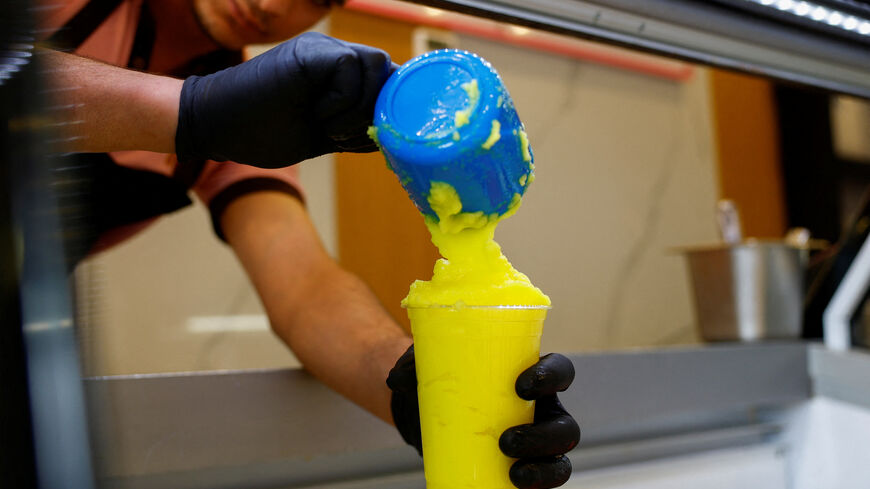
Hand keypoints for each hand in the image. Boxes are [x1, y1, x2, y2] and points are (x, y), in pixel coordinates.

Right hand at [175, 32, 394, 167]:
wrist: (216, 125)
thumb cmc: (262, 133)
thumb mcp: (322, 136)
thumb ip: (355, 128)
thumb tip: (390, 135)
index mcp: (337, 75)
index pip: (384, 79)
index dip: (389, 107)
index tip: (372, 136)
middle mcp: (333, 55)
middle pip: (388, 70)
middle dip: (378, 109)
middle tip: (344, 135)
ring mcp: (321, 50)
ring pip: (376, 65)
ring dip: (360, 106)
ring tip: (329, 127)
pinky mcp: (308, 52)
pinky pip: (350, 67)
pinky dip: (343, 100)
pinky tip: (317, 115)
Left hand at [386, 347, 579, 488]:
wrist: (427, 415)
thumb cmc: (441, 382)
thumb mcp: (428, 367)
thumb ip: (412, 365)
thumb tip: (395, 378)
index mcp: (530, 378)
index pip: (561, 370)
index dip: (552, 375)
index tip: (521, 385)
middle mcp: (542, 412)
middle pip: (566, 426)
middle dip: (544, 437)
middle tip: (505, 440)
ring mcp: (537, 445)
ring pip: (560, 460)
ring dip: (544, 470)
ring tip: (513, 473)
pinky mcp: (524, 471)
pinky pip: (543, 485)